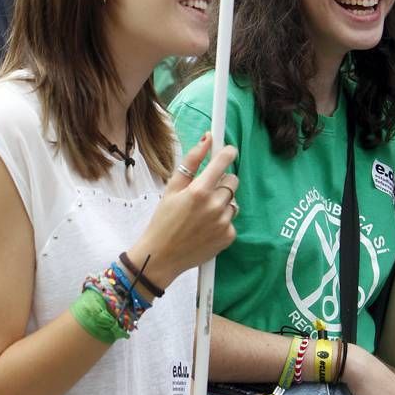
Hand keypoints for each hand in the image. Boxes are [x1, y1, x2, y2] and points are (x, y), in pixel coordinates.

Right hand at [129, 135, 237, 287]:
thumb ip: (191, 161)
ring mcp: (223, 222)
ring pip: (233, 201)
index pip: (223, 162)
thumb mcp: (172, 188)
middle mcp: (214, 206)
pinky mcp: (228, 236)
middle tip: (206, 189)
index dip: (227, 153)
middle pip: (232, 181)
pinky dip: (222, 220)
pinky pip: (231, 219)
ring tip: (203, 212)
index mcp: (199, 191)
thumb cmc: (163, 220)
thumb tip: (207, 139)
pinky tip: (206, 226)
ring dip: (222, 202)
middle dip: (222, 181)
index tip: (228, 150)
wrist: (162, 256)